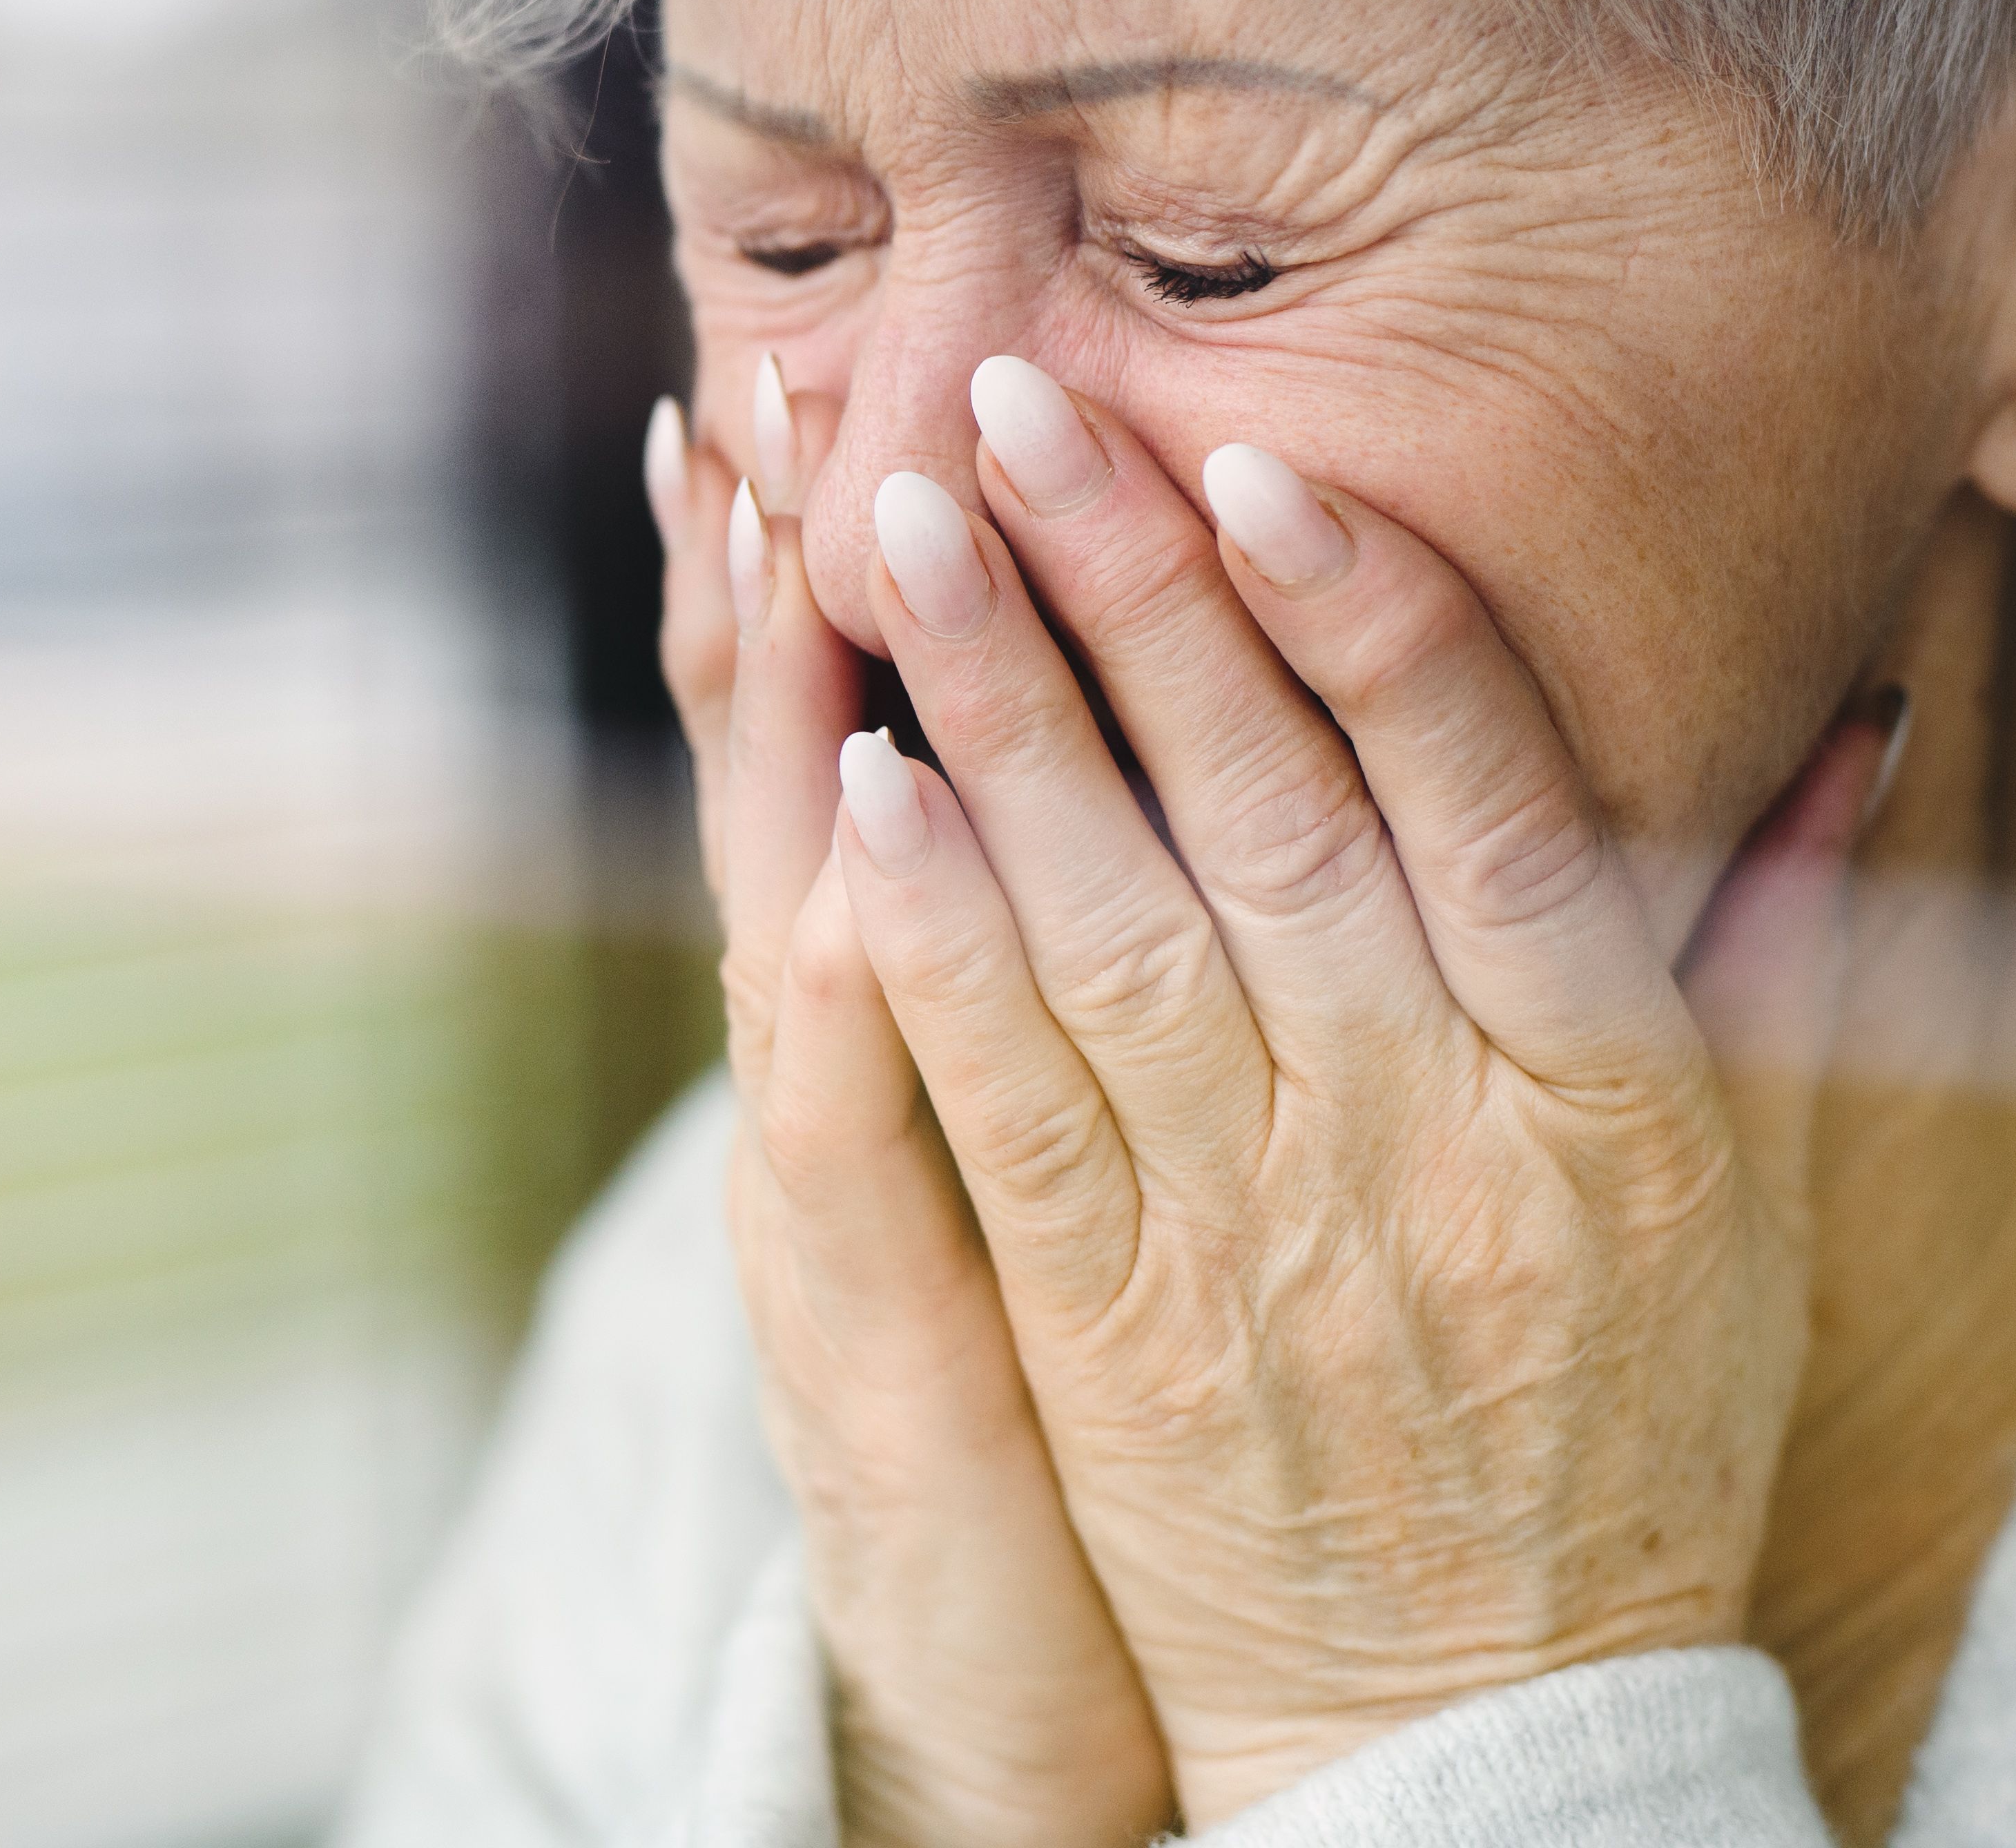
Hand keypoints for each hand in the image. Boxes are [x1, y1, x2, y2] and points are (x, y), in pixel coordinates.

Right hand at [652, 373, 1173, 1847]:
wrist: (1032, 1650)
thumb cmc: (1136, 1370)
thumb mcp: (1108, 1139)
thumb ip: (1164, 946)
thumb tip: (1245, 752)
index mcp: (934, 986)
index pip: (871, 721)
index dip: (836, 555)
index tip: (829, 373)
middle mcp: (853, 1042)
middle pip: (795, 758)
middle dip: (782, 557)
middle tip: (770, 365)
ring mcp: (836, 1160)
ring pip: (789, 886)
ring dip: (780, 703)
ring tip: (776, 510)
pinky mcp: (861, 1293)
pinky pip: (845, 1111)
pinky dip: (854, 975)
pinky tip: (858, 839)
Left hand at [828, 358, 1884, 1826]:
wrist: (1490, 1733)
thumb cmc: (1625, 1433)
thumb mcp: (1747, 1206)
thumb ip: (1772, 955)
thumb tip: (1839, 721)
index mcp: (1603, 1095)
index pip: (1489, 804)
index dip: (1372, 621)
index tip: (1267, 459)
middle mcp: (1427, 1142)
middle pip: (1269, 821)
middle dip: (1133, 592)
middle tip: (1016, 398)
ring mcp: (1256, 1234)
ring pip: (1108, 927)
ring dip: (995, 711)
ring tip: (891, 526)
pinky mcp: (1105, 1324)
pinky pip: (1006, 1103)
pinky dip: (929, 942)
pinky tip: (860, 791)